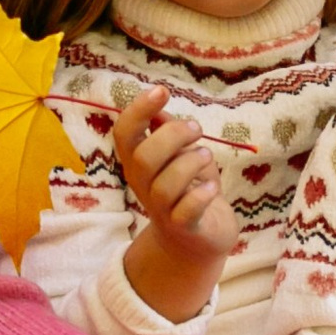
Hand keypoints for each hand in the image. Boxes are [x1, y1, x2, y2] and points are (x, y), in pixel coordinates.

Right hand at [113, 86, 231, 323]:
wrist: (195, 243)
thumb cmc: (188, 191)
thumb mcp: (180, 156)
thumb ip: (168, 132)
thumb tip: (160, 106)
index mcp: (139, 163)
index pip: (124, 134)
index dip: (138, 110)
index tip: (161, 91)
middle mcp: (144, 185)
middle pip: (143, 158)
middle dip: (172, 136)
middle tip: (196, 130)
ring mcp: (162, 209)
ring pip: (165, 185)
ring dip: (190, 163)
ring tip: (206, 156)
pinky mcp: (185, 227)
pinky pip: (186, 211)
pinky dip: (200, 196)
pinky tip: (211, 188)